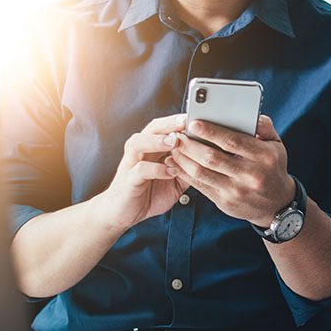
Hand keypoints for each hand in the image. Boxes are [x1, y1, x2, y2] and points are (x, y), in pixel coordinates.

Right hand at [98, 114, 190, 230]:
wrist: (121, 213)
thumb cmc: (147, 193)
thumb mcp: (174, 181)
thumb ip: (187, 169)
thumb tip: (208, 160)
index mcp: (150, 148)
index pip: (165, 127)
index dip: (180, 121)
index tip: (199, 117)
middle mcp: (139, 151)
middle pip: (152, 128)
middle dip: (170, 123)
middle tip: (187, 120)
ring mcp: (131, 163)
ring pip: (140, 142)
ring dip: (158, 140)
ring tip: (175, 141)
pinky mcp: (128, 180)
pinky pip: (141, 169)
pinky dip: (156, 169)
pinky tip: (170, 171)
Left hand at [165, 115, 295, 226]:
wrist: (276, 204)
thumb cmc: (272, 167)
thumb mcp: (276, 145)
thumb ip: (264, 127)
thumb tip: (250, 114)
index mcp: (263, 157)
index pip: (233, 142)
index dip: (210, 132)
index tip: (193, 123)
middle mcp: (250, 175)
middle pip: (212, 158)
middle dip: (190, 145)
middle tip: (176, 135)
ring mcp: (236, 191)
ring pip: (202, 173)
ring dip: (183, 159)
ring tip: (173, 147)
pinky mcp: (225, 202)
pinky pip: (200, 186)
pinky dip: (184, 173)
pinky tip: (176, 163)